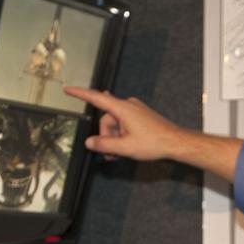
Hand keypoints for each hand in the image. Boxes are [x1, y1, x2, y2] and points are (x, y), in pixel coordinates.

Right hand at [62, 86, 181, 161]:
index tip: (67, 89)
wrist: (175, 142)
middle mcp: (128, 106)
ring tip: (120, 154)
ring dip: (114, 139)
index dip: (80, 94)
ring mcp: (135, 111)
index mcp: (122, 109)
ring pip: (115, 124)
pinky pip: (123, 124)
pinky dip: (121, 136)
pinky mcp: (140, 117)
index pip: (96, 98)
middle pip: (105, 119)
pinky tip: (126, 148)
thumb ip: (104, 145)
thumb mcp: (125, 147)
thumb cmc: (155, 142)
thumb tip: (89, 142)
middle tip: (110, 154)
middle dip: (105, 137)